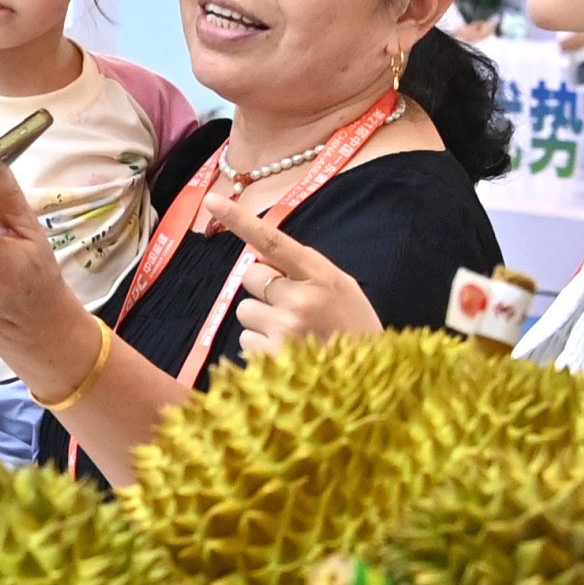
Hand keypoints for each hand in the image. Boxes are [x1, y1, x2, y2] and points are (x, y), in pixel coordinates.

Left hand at [210, 195, 375, 357]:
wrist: (370, 383)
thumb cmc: (354, 333)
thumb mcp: (341, 290)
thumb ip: (305, 271)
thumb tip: (261, 260)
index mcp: (321, 276)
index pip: (273, 242)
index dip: (240, 220)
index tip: (214, 201)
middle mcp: (300, 298)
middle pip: (251, 277)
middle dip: (264, 290)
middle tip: (294, 310)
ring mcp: (284, 329)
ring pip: (246, 311)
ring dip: (262, 322)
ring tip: (294, 336)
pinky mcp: (269, 358)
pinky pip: (246, 341)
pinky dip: (261, 348)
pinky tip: (287, 356)